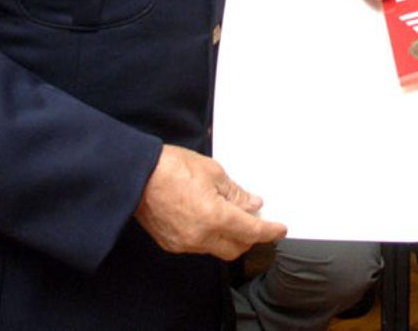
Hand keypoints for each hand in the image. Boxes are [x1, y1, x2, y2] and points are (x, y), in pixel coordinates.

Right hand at [133, 145, 285, 258]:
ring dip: (229, 237)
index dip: (269, 231)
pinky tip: (208, 220)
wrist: (137, 175)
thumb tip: (252, 204)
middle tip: (255, 219)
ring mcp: (185, 243)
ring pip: (218, 249)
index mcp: (215, 217)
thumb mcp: (213, 172)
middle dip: (250, 236)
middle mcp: (201, 236)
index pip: (252, 232)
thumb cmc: (171, 168)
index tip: (279, 229)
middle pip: (237, 248)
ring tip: (230, 216)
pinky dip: (210, 237)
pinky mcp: (172, 244)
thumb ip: (236, 193)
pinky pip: (199, 247)